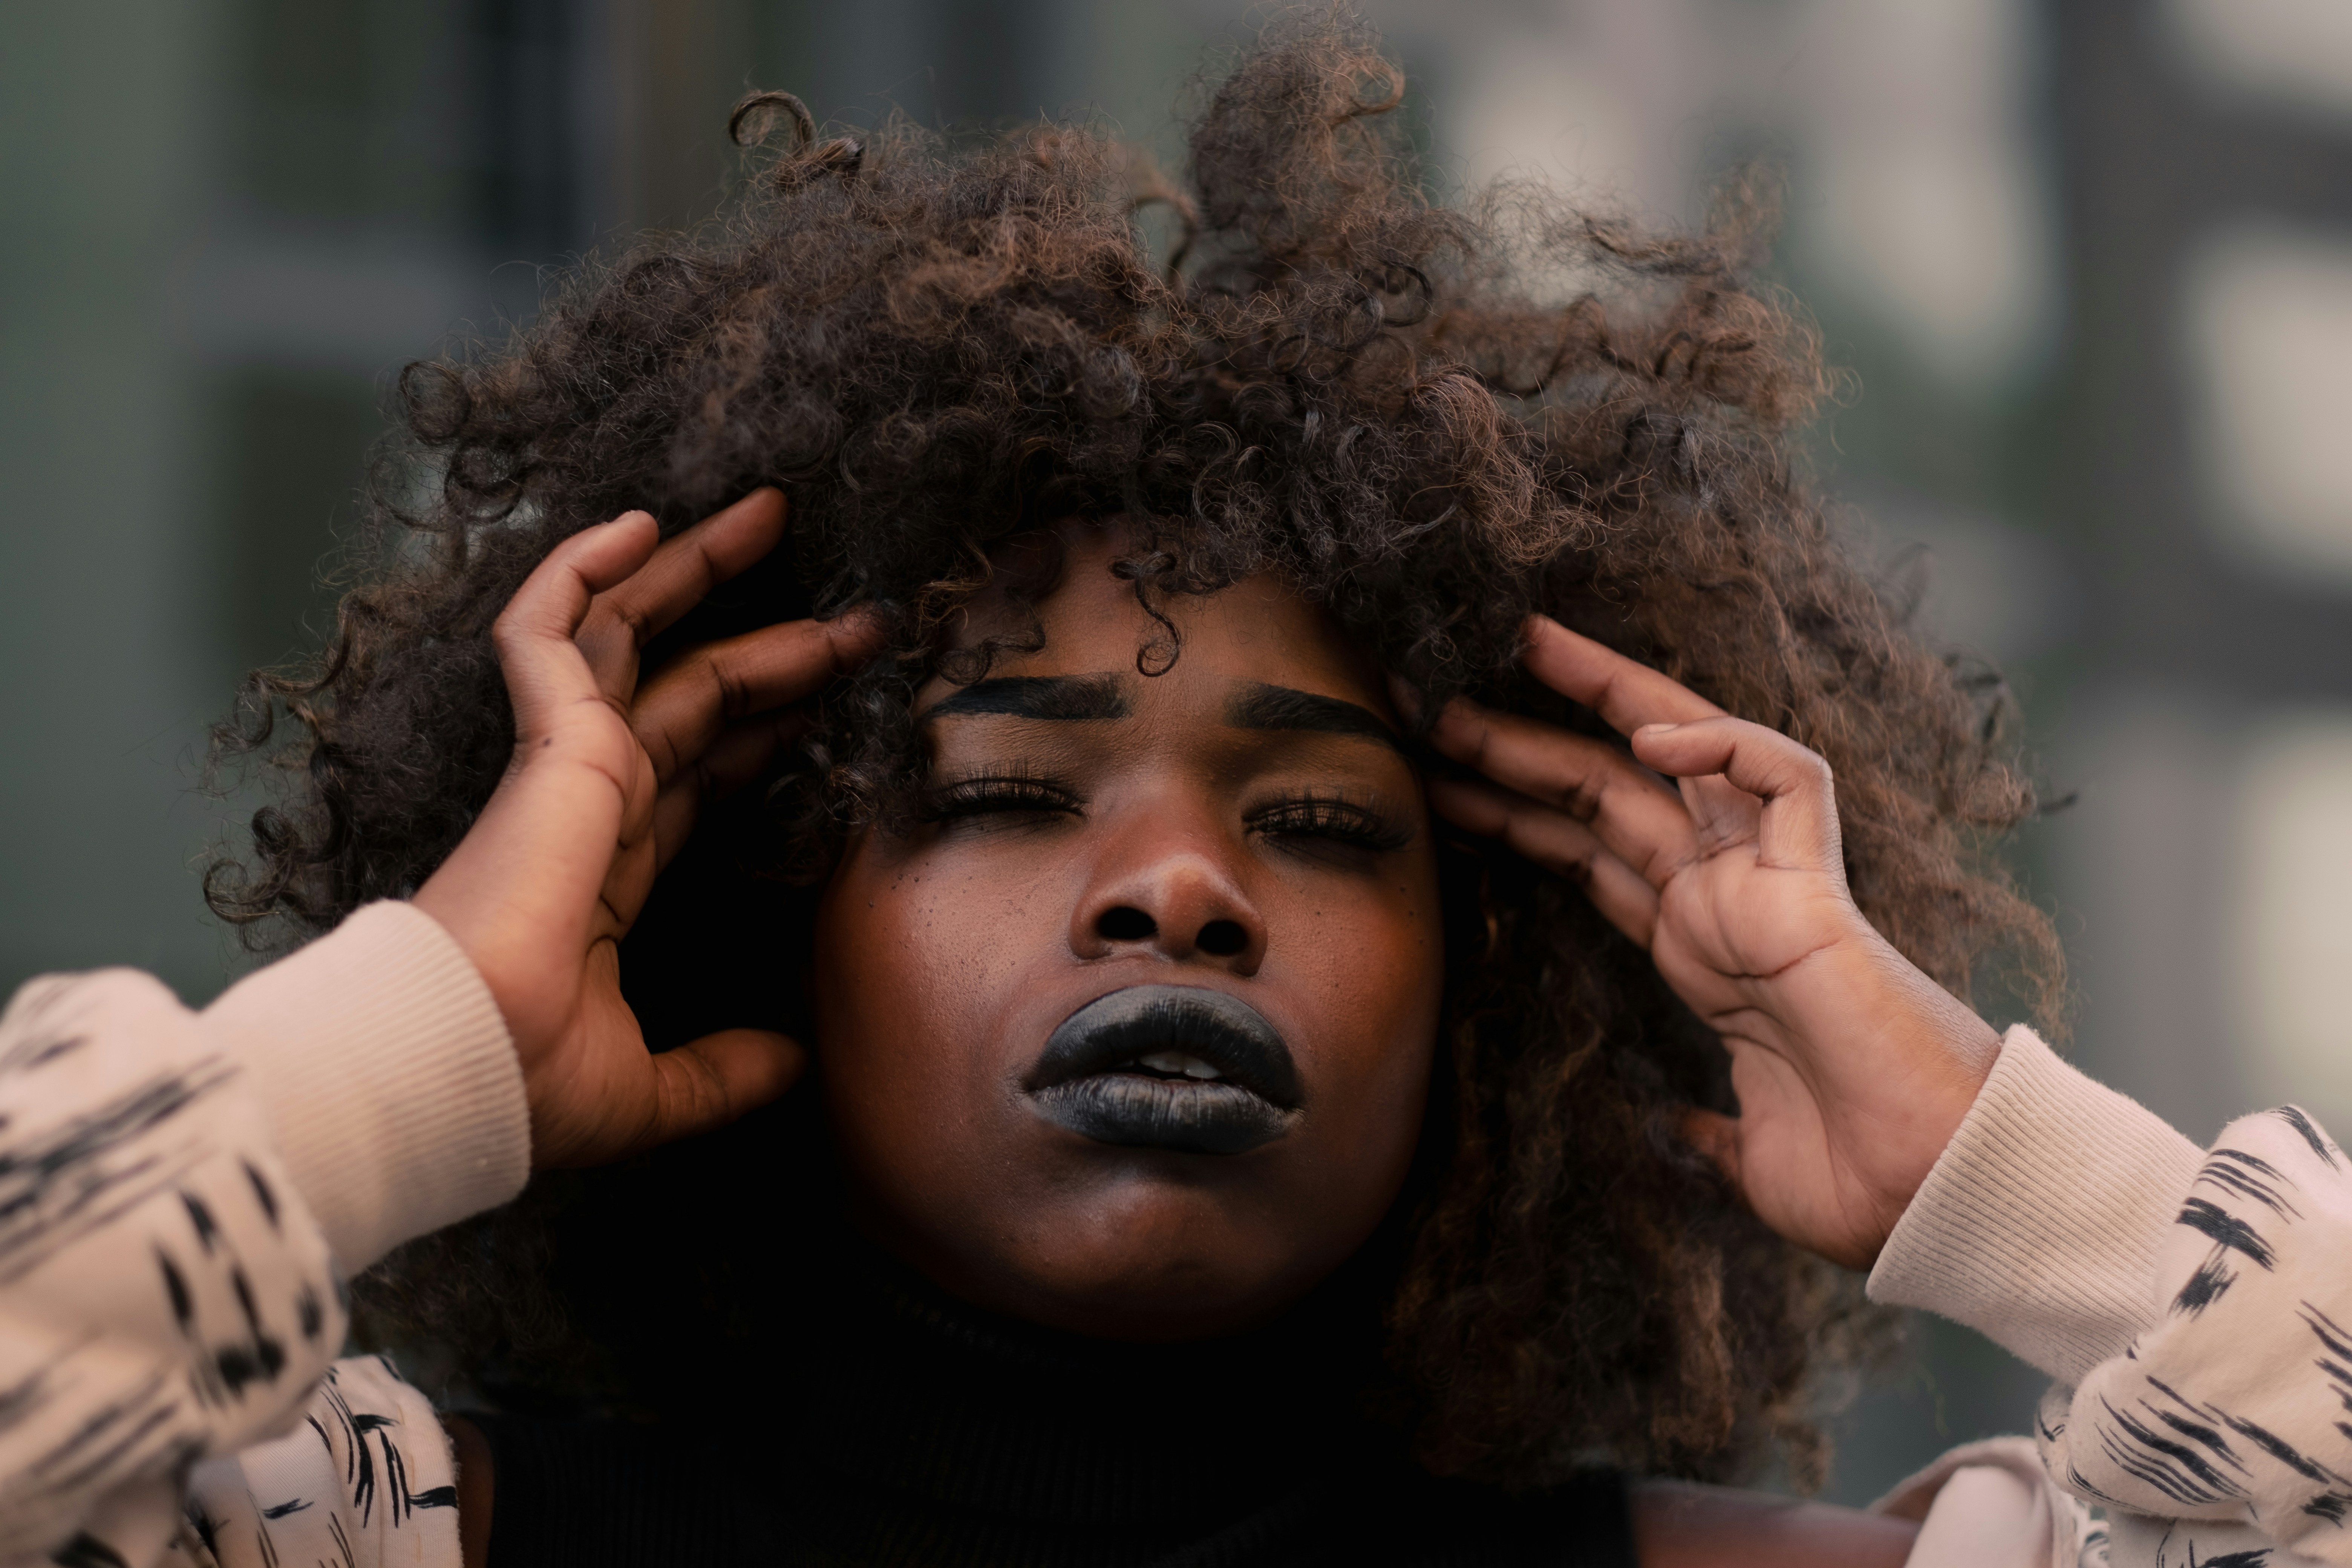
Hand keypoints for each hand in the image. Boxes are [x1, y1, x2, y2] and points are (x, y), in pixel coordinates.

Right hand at [412, 489, 881, 1167]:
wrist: (466, 1077)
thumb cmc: (529, 1092)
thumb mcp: (656, 1091)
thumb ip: (725, 1073)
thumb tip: (795, 1063)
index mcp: (609, 873)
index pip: (699, 769)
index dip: (765, 722)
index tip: (835, 687)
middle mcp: (590, 807)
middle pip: (684, 685)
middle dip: (766, 633)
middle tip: (852, 597)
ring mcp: (564, 768)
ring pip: (632, 635)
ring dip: (698, 569)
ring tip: (776, 510)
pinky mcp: (546, 745)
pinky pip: (549, 628)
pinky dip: (582, 569)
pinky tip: (640, 521)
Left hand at [1421, 614, 1999, 1268]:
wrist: (1934, 1203)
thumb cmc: (1860, 1185)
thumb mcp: (1747, 1157)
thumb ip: (1705, 1133)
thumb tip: (1683, 1132)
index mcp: (1702, 960)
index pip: (1594, 860)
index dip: (1520, 819)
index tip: (1445, 788)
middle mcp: (1726, 909)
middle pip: (1613, 794)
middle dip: (1528, 742)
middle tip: (1438, 700)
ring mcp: (1771, 892)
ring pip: (1685, 759)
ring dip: (1604, 699)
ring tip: (1524, 645)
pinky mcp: (1819, 891)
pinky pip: (1786, 780)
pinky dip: (1724, 745)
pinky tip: (1651, 735)